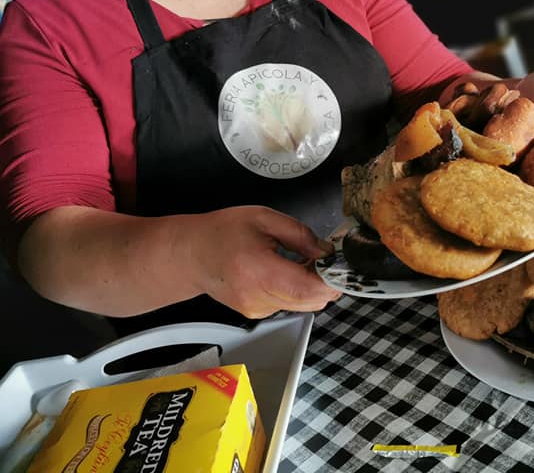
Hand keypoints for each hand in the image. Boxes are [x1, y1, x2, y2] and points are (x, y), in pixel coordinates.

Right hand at [187, 206, 340, 318]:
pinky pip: (289, 306)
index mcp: (258, 270)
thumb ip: (300, 235)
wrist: (192, 253)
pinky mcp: (255, 314)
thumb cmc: (224, 231)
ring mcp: (255, 309)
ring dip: (313, 288)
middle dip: (327, 283)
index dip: (331, 280)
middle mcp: (257, 297)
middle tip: (326, 259)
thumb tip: (326, 252)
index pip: (306, 288)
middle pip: (309, 301)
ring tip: (305, 263)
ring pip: (303, 306)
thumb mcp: (265, 218)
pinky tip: (289, 273)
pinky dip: (297, 292)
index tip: (341, 265)